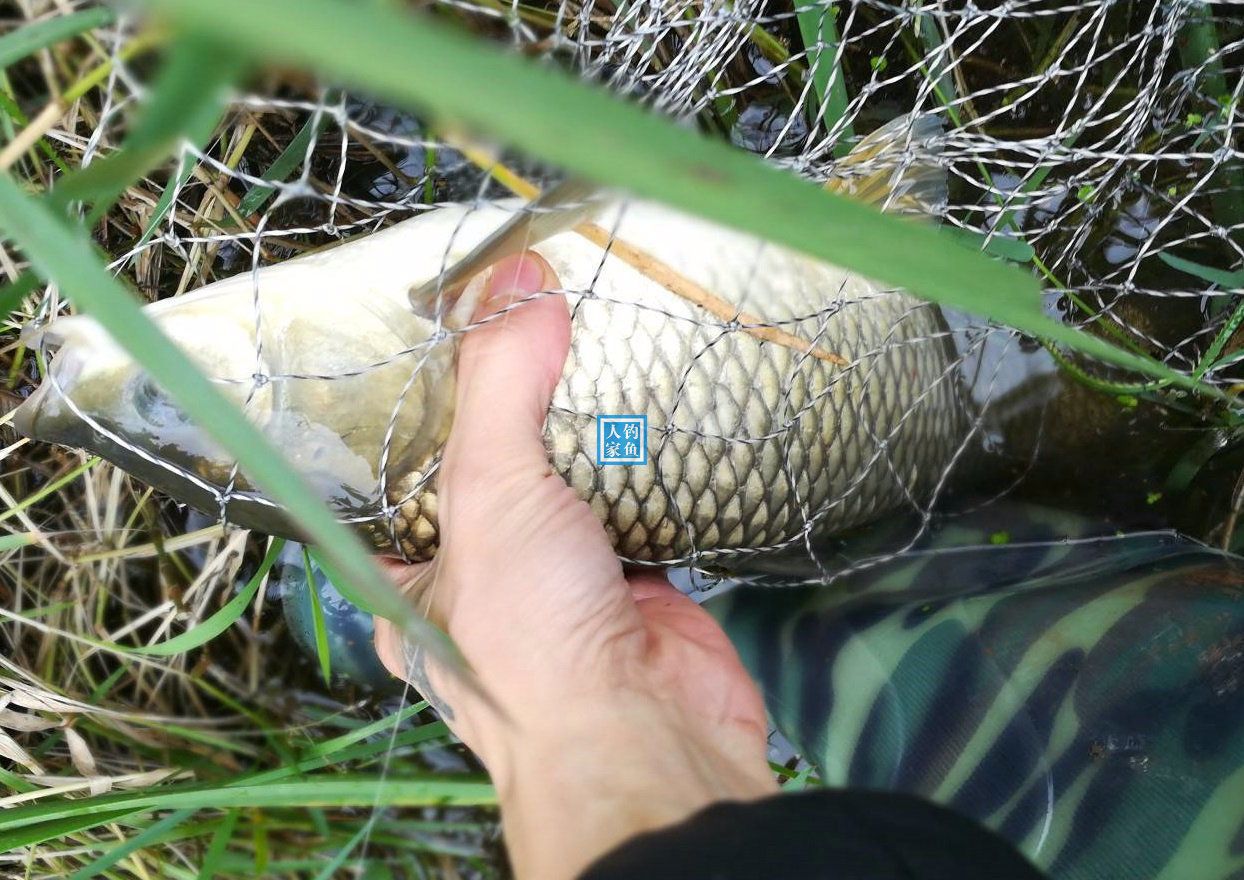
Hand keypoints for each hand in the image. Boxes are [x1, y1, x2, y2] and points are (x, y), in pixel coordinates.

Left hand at [373, 251, 775, 879]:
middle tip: (525, 308)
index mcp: (413, 572)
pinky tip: (653, 391)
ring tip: (587, 326)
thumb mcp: (489, 493)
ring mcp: (567, 574)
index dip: (420, 399)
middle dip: (516, 398)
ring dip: (587, 421)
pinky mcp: (639, 572)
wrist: (648, 734)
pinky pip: (639, 493)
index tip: (444, 323)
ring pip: (571, 476)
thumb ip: (499, 385)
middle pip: (497, 461)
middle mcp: (487, 574)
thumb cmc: (530, 634)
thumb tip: (518, 276)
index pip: (401, 469)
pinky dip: (650, 453)